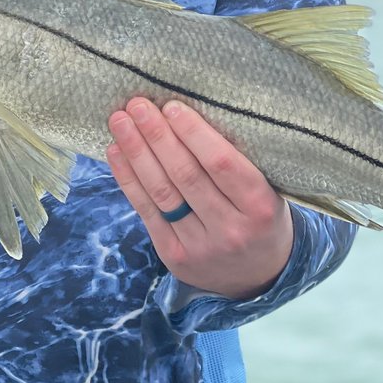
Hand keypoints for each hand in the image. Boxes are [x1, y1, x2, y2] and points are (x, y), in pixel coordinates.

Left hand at [106, 97, 293, 299]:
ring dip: (136, 153)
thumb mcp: (265, 189)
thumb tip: (185, 116)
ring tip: (120, 122)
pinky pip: (146, 212)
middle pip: (185, 175)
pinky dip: (129, 179)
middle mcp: (230, 229)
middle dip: (157, 136)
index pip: (220, 162)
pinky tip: (117, 152)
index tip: (171, 106)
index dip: (193, 133)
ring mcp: (199, 247)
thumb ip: (235, 160)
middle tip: (137, 105)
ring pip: (162, 192)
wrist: (260, 277)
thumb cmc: (260, 217)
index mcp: (259, 205)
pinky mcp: (173, 256)